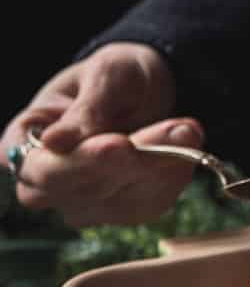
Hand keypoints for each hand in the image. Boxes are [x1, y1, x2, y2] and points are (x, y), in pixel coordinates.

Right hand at [4, 43, 204, 225]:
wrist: (145, 88)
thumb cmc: (113, 75)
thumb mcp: (103, 75)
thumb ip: (86, 109)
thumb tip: (54, 142)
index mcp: (22, 142)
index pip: (38, 169)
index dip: (78, 163)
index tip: (120, 144)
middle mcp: (46, 183)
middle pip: (82, 191)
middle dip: (134, 162)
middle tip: (179, 130)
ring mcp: (83, 203)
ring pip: (123, 199)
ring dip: (163, 165)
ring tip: (188, 128)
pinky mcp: (122, 211)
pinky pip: (151, 203)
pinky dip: (174, 175)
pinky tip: (186, 146)